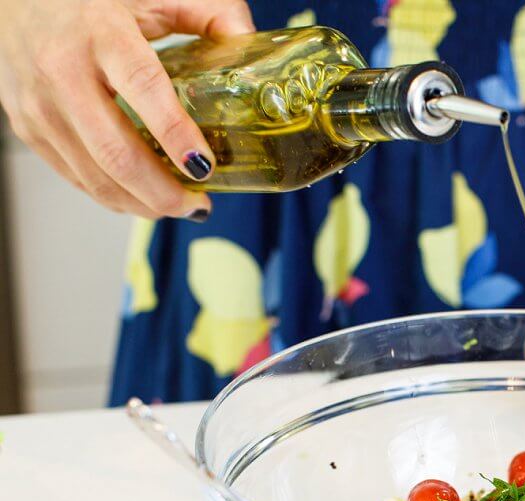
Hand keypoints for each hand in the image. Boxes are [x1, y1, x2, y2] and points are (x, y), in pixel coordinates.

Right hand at [0, 0, 253, 218]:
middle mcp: (63, 71)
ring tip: (180, 206)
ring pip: (95, 175)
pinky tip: (142, 196)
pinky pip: (75, 175)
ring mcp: (39, 104)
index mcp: (102, 34)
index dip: (176, 135)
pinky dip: (114, 196)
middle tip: (200, 204)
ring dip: (143, 203)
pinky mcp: (26, 125)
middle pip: (116, 152)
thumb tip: (247, 39)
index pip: (143, 89)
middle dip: (164, 192)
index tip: (205, 166)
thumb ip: (206, 11)